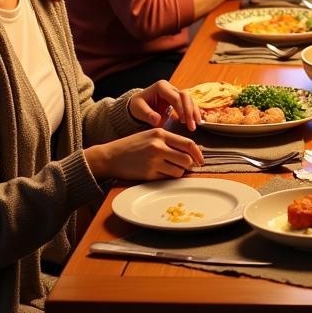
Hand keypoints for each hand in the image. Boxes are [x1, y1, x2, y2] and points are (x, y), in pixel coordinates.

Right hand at [84, 129, 203, 180]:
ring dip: (179, 173)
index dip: (198, 153)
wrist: (110, 157)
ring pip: (179, 171)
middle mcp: (158, 147)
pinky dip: (169, 178)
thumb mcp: (151, 135)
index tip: (201, 160)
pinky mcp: (148, 174)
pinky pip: (167, 178)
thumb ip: (169, 141)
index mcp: (160, 134)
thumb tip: (191, 150)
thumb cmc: (132, 145)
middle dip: (190, 165)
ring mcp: (153, 161)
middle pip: (186, 159)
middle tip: (188, 167)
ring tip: (172, 170)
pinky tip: (163, 174)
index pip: (188, 144)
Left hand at [129, 80, 200, 131]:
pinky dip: (193, 113)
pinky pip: (188, 104)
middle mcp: (170, 88)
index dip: (181, 109)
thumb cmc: (138, 105)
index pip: (175, 97)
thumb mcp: (138, 109)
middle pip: (185, 96)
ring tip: (196, 125)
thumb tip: (158, 120)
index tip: (183, 121)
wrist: (138, 104)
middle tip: (191, 125)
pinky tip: (196, 121)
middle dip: (190, 111)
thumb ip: (148, 114)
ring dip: (194, 112)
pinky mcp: (178, 100)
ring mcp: (175, 93)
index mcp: (161, 87)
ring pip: (189, 100)